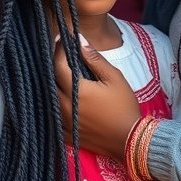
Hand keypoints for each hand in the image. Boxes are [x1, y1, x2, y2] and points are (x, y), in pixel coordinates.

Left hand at [54, 37, 139, 158]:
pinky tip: (61, 99)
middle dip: (54, 66)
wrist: (131, 140)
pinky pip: (52, 118)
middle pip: (50, 81)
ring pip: (49, 99)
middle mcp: (65, 106)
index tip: (62, 39)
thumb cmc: (124, 107)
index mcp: (77, 91)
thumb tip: (80, 41)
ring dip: (52, 85)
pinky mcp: (66, 135)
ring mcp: (64, 122)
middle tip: (61, 55)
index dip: (58, 50)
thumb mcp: (114, 78)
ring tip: (61, 74)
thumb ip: (95, 59)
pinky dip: (54, 106)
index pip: (58, 65)